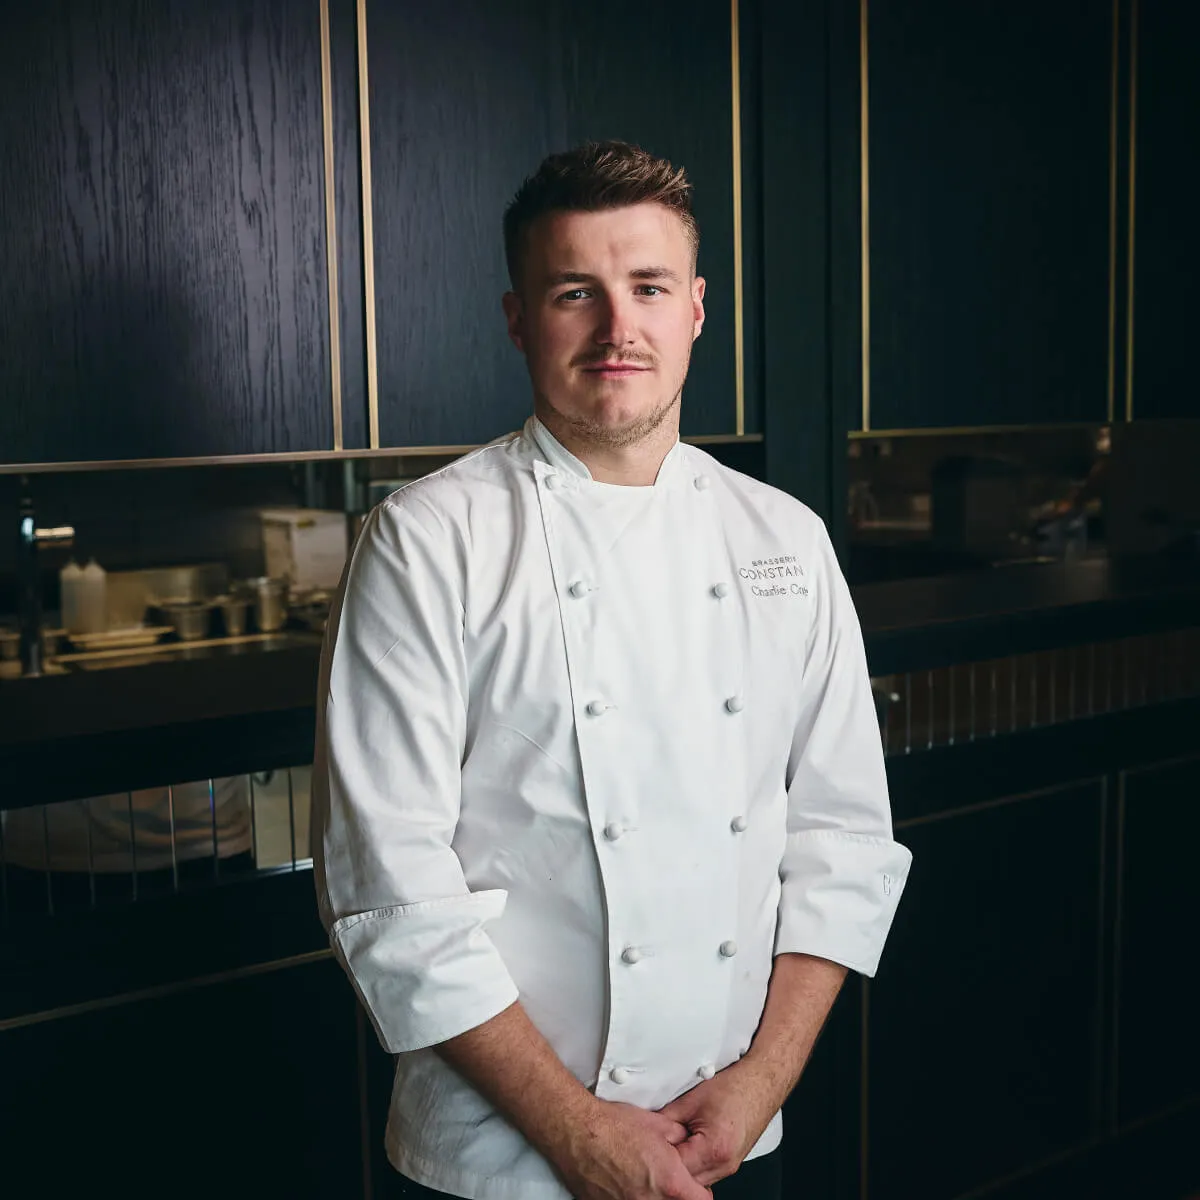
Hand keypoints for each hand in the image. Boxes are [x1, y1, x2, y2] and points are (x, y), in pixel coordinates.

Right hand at [550, 1099, 713, 1199]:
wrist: (579, 1132)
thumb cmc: (615, 1126)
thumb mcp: (659, 1124)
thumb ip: (680, 1139)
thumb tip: (687, 1143)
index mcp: (670, 1182)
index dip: (700, 1191)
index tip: (696, 1185)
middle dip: (677, 1194)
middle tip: (669, 1180)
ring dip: (655, 1197)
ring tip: (646, 1180)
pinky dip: (632, 1198)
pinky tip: (626, 1183)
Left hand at [657, 1062, 773, 1188]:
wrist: (761, 1084)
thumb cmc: (733, 1088)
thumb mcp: (691, 1101)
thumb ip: (666, 1119)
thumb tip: (647, 1129)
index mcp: (713, 1149)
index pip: (675, 1169)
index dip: (658, 1159)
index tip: (646, 1151)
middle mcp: (724, 1164)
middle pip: (686, 1180)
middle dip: (669, 1167)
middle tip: (654, 1152)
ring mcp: (729, 1167)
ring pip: (696, 1180)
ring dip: (682, 1167)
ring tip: (671, 1148)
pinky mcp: (730, 1164)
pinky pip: (706, 1173)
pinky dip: (694, 1164)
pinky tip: (686, 1148)